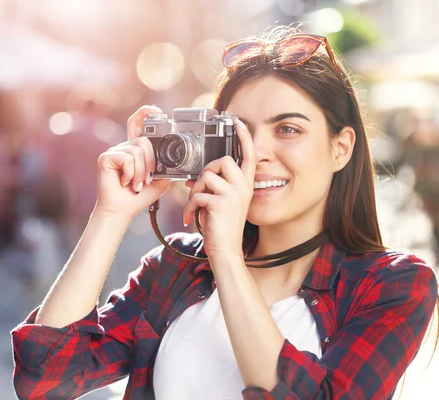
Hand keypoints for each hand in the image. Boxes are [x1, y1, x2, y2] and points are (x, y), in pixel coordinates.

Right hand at [94, 106, 170, 219]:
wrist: (123, 210)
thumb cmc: (139, 196)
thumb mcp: (160, 180)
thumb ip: (165, 166)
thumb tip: (175, 160)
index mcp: (136, 149)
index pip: (138, 123)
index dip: (146, 113)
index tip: (158, 112)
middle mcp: (124, 147)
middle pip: (144, 140)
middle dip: (150, 162)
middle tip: (146, 179)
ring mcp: (114, 151)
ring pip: (137, 151)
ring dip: (141, 172)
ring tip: (136, 183)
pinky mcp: (106, 157)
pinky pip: (127, 158)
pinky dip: (131, 173)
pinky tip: (125, 182)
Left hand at [183, 120, 255, 259]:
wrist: (225, 251)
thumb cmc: (221, 228)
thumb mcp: (220, 203)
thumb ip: (213, 187)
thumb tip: (193, 179)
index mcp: (245, 186)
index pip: (248, 157)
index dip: (244, 138)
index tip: (238, 122)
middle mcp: (243, 188)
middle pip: (223, 161)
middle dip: (207, 171)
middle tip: (200, 188)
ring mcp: (234, 195)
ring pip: (206, 177)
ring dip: (194, 191)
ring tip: (195, 206)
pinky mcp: (221, 203)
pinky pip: (197, 194)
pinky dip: (189, 207)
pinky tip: (190, 218)